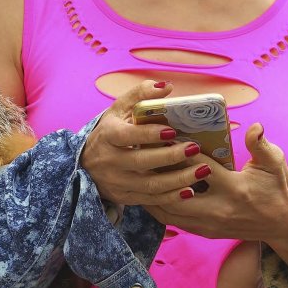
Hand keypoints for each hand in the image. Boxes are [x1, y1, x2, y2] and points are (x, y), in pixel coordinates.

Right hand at [80, 80, 214, 205]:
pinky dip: (172, 197)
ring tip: (202, 170)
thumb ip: (140, 95)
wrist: (85, 165)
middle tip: (194, 148)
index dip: (149, 134)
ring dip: (178, 179)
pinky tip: (191, 190)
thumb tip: (167, 87)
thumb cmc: (109, 132)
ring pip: (150, 184)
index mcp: (108, 136)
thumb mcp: (118, 110)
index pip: (128, 136)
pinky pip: (151, 200)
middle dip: (170, 157)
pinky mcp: (125, 197)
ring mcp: (117, 182)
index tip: (172, 131)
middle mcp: (110, 161)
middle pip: (142, 162)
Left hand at [142, 122, 287, 241]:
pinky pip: (174, 221)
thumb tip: (255, 126)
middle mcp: (218, 209)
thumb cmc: (277, 189)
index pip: (199, 167)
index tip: (164, 134)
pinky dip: (159, 206)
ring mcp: (210, 224)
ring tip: (140, 172)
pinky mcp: (206, 232)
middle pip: (175, 194)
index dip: (180, 150)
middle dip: (158, 174)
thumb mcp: (276, 163)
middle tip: (143, 154)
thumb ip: (261, 145)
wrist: (283, 224)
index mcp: (234, 189)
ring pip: (169, 212)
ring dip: (153, 193)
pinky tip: (150, 191)